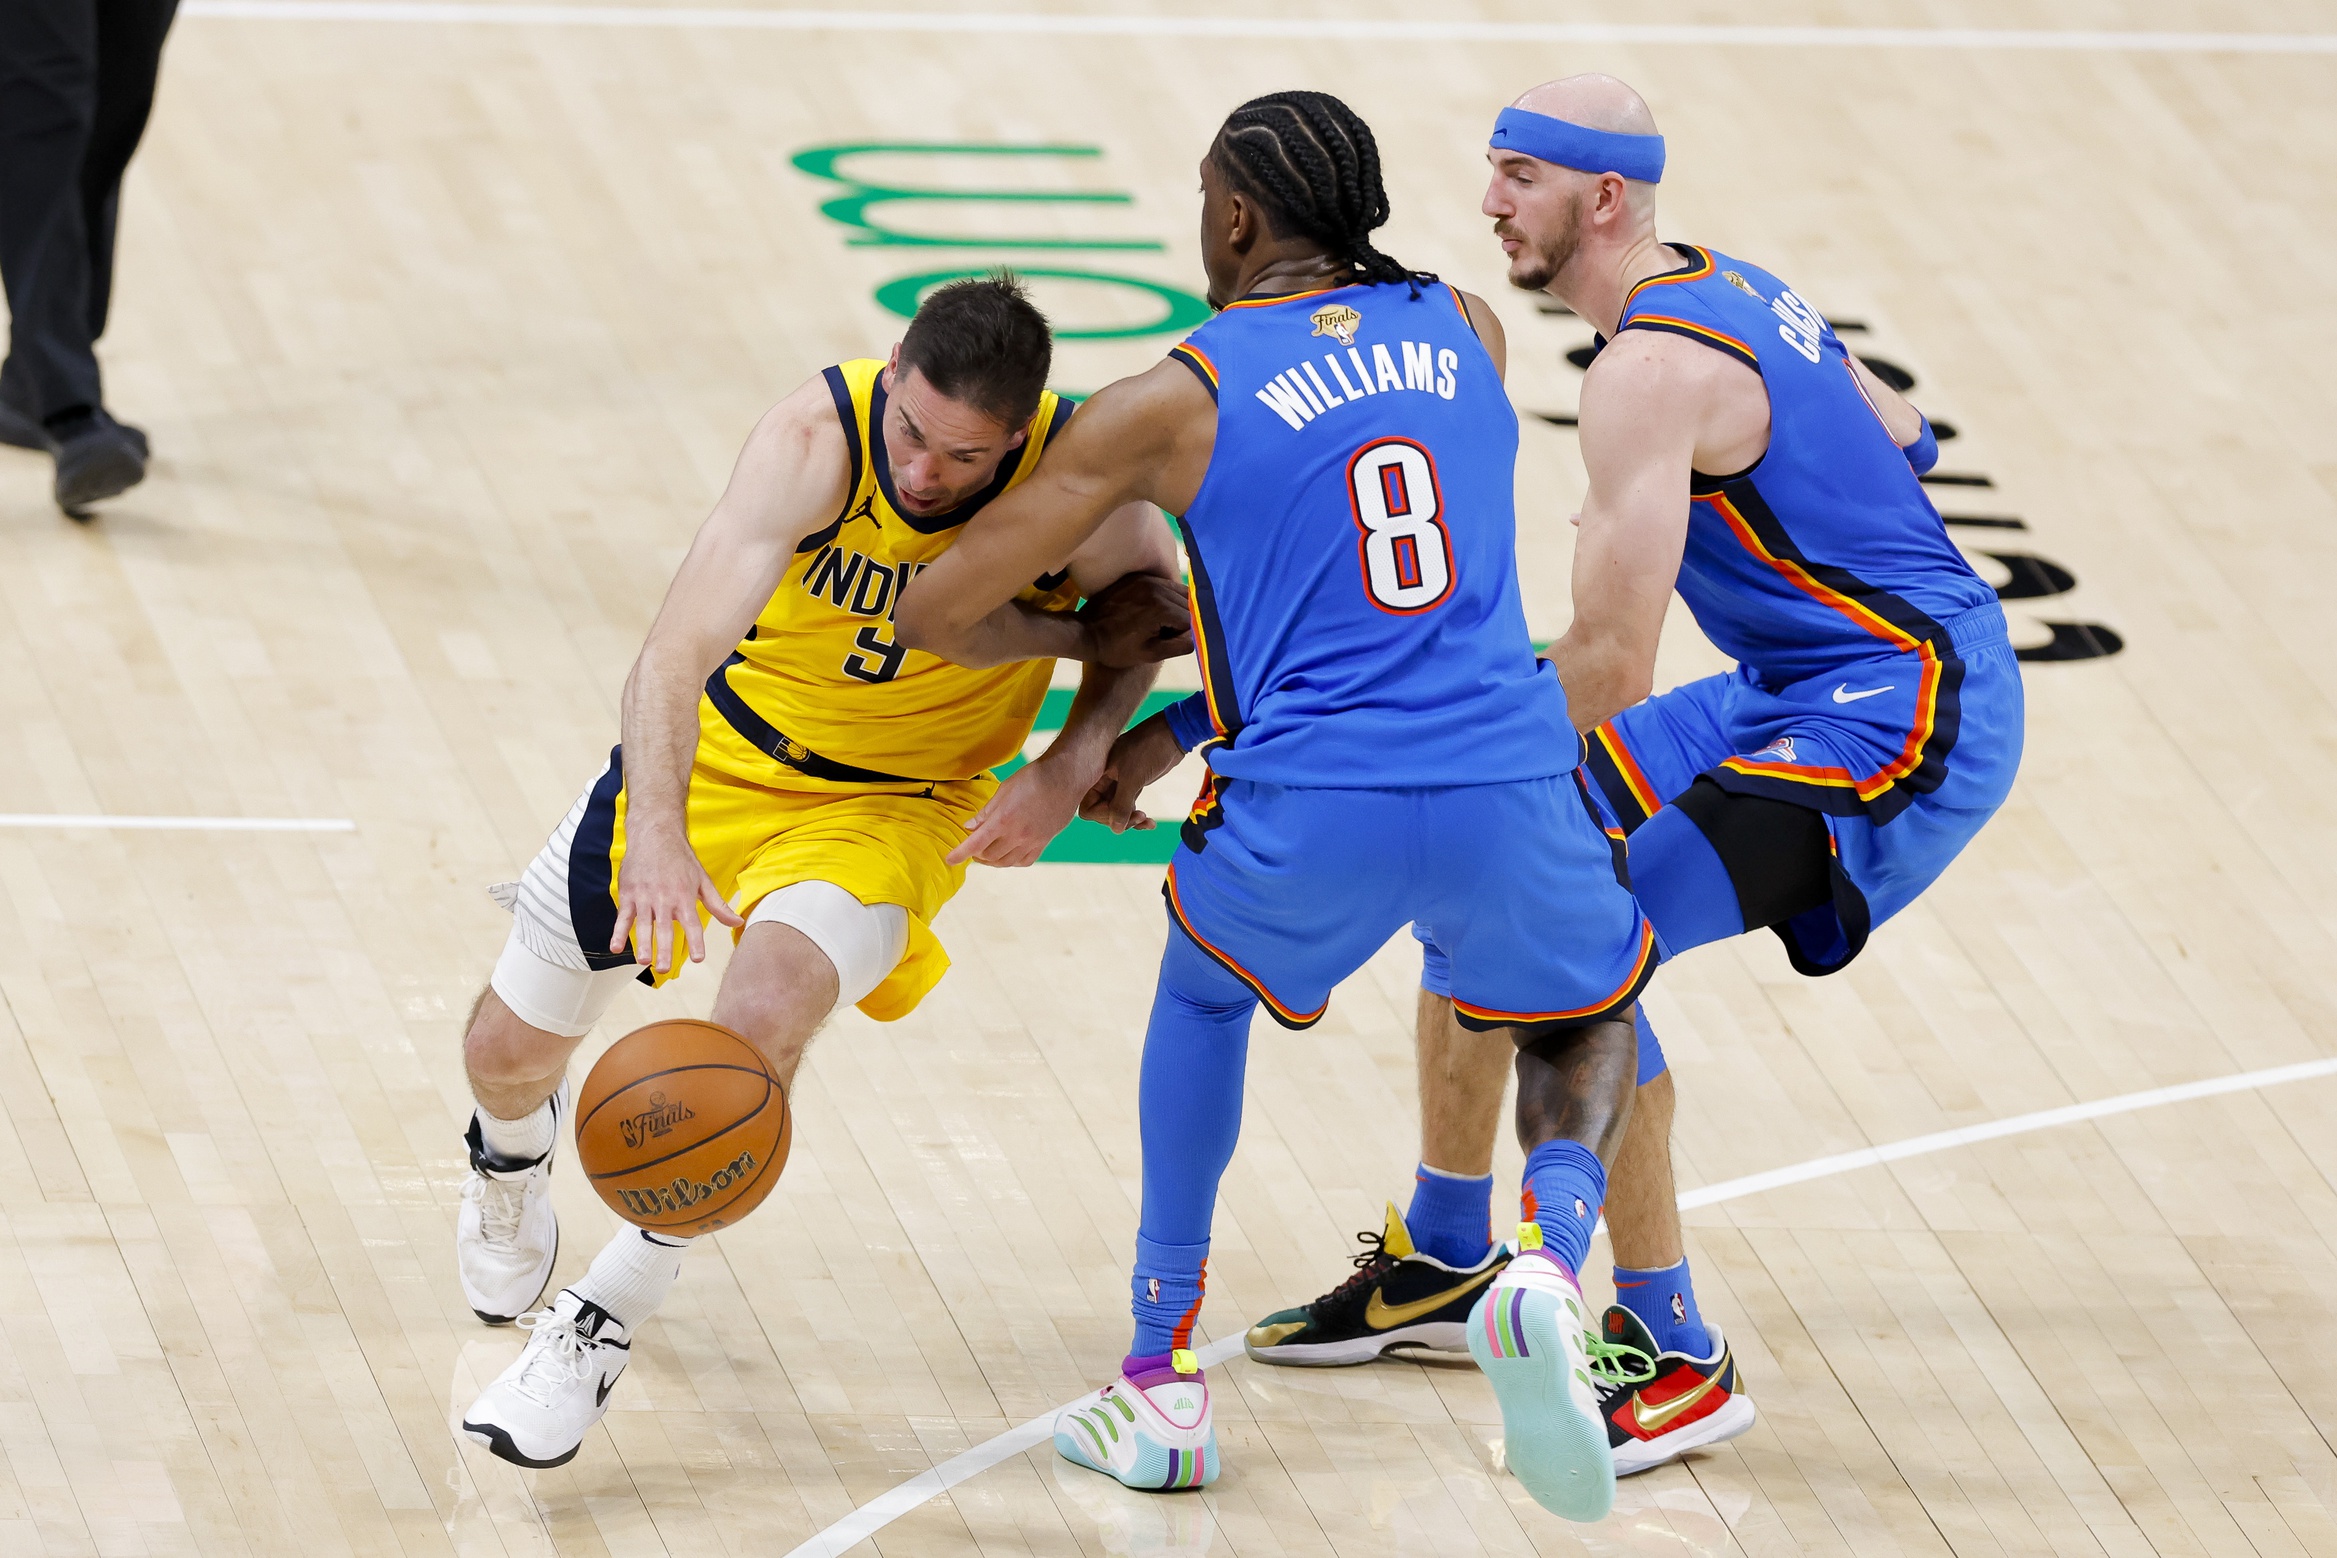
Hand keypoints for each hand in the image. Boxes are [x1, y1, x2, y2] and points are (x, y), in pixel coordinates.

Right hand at [610, 826, 744, 974]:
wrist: (655, 835)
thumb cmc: (681, 860)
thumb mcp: (703, 881)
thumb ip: (718, 905)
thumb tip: (738, 922)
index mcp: (684, 896)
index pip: (692, 923)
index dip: (695, 941)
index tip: (698, 958)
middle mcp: (665, 898)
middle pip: (665, 928)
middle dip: (664, 949)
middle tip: (664, 969)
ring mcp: (645, 897)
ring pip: (643, 924)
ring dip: (642, 943)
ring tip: (643, 961)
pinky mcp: (629, 894)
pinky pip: (623, 916)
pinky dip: (618, 932)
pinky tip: (615, 948)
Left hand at [947, 755, 1089, 867]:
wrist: (1065, 777)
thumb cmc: (1033, 778)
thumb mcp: (1003, 791)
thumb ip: (985, 813)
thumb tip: (970, 827)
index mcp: (1003, 820)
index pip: (975, 844)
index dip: (959, 854)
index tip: (950, 859)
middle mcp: (1017, 835)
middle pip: (989, 856)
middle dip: (976, 854)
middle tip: (973, 846)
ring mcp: (1032, 841)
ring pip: (1006, 862)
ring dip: (992, 860)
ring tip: (987, 853)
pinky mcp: (1044, 842)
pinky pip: (1025, 861)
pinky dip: (1012, 861)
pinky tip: (1008, 854)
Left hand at [1077, 573, 1193, 667]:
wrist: (1085, 633)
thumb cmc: (1117, 649)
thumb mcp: (1151, 654)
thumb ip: (1181, 644)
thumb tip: (1198, 634)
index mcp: (1162, 608)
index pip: (1192, 620)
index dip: (1186, 633)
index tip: (1172, 641)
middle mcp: (1157, 588)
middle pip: (1188, 603)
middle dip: (1184, 618)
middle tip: (1169, 633)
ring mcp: (1146, 579)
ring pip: (1178, 591)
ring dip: (1178, 606)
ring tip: (1164, 623)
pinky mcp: (1138, 577)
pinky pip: (1163, 584)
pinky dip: (1166, 597)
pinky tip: (1156, 610)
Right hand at [1078, 712, 1187, 832]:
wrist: (1172, 734)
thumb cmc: (1149, 750)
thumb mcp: (1132, 778)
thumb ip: (1121, 805)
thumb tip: (1116, 829)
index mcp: (1097, 774)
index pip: (1088, 807)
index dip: (1103, 816)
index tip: (1121, 813)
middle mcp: (1104, 779)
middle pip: (1101, 812)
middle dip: (1119, 819)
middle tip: (1139, 817)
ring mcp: (1118, 782)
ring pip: (1116, 811)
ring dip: (1130, 820)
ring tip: (1146, 819)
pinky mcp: (1132, 784)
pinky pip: (1128, 806)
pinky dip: (1137, 815)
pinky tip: (1150, 822)